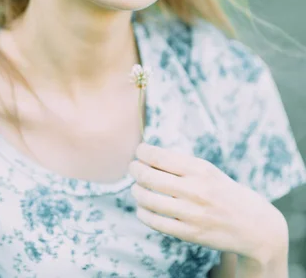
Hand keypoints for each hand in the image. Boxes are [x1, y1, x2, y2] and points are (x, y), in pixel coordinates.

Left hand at [128, 142, 287, 265]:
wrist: (254, 225)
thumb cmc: (224, 192)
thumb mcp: (208, 171)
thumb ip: (181, 164)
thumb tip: (148, 155)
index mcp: (200, 169)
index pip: (160, 157)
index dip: (143, 153)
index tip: (138, 152)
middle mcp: (195, 189)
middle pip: (149, 177)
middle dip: (135, 170)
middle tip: (132, 168)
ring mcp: (192, 213)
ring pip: (149, 200)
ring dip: (137, 192)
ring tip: (136, 189)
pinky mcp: (190, 233)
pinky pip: (156, 223)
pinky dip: (144, 214)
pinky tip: (142, 209)